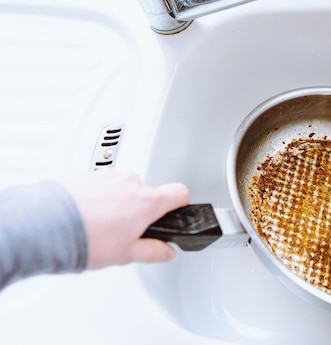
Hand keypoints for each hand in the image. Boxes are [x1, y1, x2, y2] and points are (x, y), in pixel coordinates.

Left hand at [61, 170, 189, 269]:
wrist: (49, 226)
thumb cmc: (88, 238)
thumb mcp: (127, 254)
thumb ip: (153, 252)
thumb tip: (166, 252)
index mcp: (147, 201)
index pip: (180, 193)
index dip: (180, 204)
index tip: (174, 212)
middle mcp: (131, 183)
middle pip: (148, 193)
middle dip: (140, 210)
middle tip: (126, 231)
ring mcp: (109, 177)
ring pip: (123, 189)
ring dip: (118, 203)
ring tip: (102, 226)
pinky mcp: (88, 176)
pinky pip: (101, 186)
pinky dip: (98, 198)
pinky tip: (88, 216)